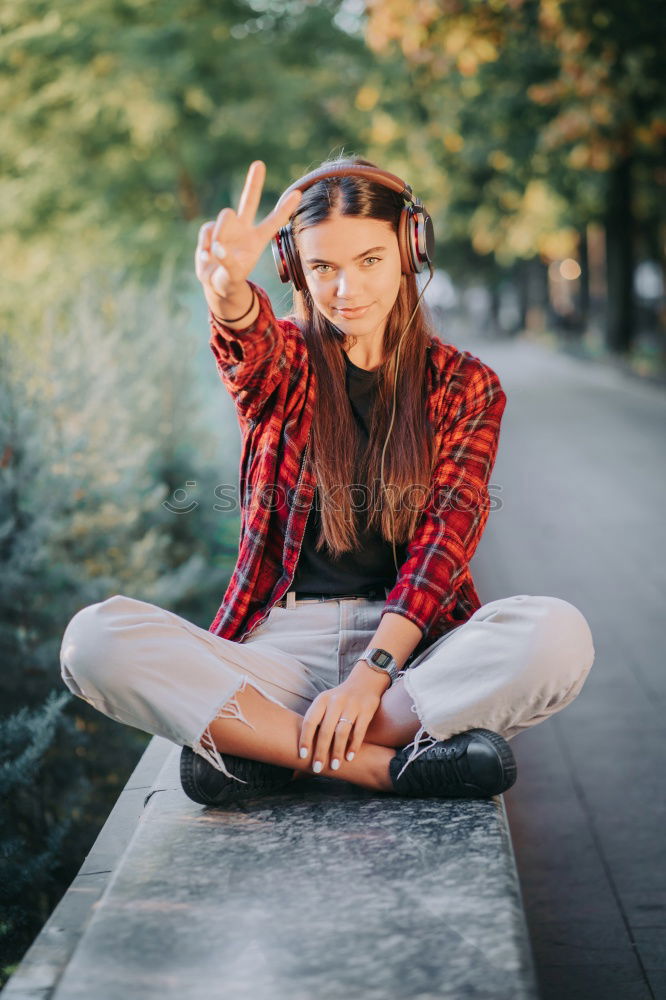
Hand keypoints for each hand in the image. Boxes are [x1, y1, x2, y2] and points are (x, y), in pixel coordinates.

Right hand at [194, 160, 301, 310]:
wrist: (214, 283)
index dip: (285, 208)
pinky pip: (207, 229)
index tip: (298, 193)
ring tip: (217, 254)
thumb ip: (227, 262)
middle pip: (249, 201)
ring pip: (224, 215)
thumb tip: (218, 247)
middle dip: (254, 182)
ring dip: (220, 234)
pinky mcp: (211, 229)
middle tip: (259, 164)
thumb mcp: (231, 276)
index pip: (273, 221)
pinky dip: (205, 243)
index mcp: (256, 240)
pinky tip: (208, 255)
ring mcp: (227, 228)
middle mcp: (244, 229)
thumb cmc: (229, 280)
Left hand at [298, 676, 382, 772]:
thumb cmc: (340, 699)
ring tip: (334, 766)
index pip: (310, 721)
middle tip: (317, 768)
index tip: (302, 756)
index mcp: (322, 700)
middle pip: (325, 730)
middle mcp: (336, 701)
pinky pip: (359, 731)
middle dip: (320, 751)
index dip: (305, 739)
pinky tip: (349, 757)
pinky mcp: (366, 710)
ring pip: (342, 732)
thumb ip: (317, 719)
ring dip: (337, 751)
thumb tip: (304, 747)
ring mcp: (352, 705)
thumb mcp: (326, 702)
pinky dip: (353, 746)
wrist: (365, 681)